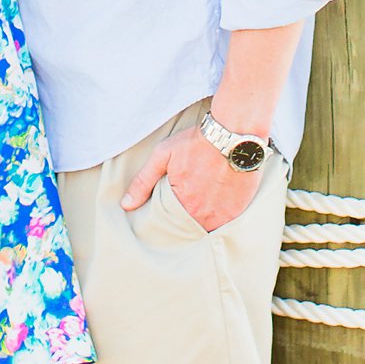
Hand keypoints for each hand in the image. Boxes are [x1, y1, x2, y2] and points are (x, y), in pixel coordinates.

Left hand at [122, 123, 258, 232]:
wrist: (234, 134)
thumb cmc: (197, 142)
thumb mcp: (162, 155)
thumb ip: (143, 182)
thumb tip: (126, 205)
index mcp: (181, 203)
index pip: (169, 224)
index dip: (167, 221)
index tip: (167, 215)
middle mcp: (202, 214)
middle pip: (188, 229)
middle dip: (184, 223)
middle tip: (185, 210)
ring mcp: (222, 215)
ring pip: (207, 228)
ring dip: (202, 222)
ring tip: (200, 208)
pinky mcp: (238, 211)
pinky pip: (226, 225)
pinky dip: (220, 219)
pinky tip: (216, 206)